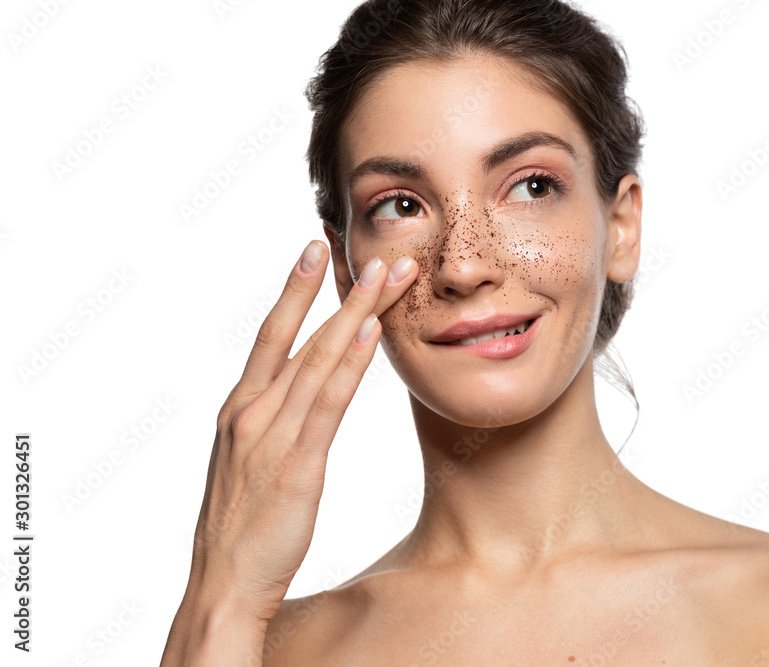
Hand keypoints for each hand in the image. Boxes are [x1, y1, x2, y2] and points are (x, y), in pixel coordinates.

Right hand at [186, 240, 416, 622]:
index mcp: (240, 408)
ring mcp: (271, 435)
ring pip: (318, 361)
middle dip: (338, 291)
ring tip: (386, 277)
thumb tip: (304, 394)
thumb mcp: (251, 461)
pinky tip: (369, 335)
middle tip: (373, 252)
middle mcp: (252, 411)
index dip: (296, 290)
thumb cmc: (242, 526)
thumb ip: (275, 423)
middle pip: (301, 337)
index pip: (272, 336)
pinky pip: (327, 405)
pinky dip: (349, 366)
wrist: (223, 582)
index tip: (317, 252)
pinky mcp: (296, 465)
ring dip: (355, 314)